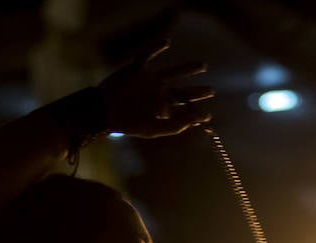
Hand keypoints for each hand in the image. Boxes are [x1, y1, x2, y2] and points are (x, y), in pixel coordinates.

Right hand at [99, 40, 213, 137]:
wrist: (104, 111)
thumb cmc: (127, 123)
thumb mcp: (154, 128)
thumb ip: (175, 125)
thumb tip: (195, 119)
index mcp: (162, 108)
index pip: (182, 110)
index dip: (195, 113)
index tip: (207, 116)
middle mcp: (158, 93)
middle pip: (182, 92)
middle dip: (197, 92)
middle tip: (211, 91)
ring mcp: (149, 80)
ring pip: (173, 72)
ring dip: (188, 69)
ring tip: (204, 66)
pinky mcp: (137, 69)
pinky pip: (147, 54)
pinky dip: (155, 47)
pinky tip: (166, 42)